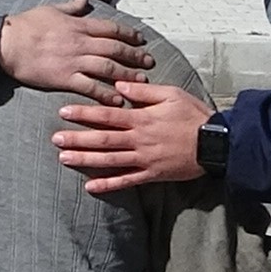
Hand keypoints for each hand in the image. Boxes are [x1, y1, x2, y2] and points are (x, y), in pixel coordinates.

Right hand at [0, 0, 150, 94]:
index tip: (141, 40)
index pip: (111, 29)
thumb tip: (84, 1)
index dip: (129, 34)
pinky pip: (90, 87)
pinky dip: (105, 94)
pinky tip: (117, 100)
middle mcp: (81, 43)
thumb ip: (71, 7)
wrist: (6, 43)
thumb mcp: (51, 10)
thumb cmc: (26, 25)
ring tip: (141, 81)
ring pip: (108, 68)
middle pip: (115, 49)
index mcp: (79, 25)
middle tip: (149, 62)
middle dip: (135, 56)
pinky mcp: (64, 78)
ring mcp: (74, 61)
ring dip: (127, 75)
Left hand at [54, 75, 212, 195]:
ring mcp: (144, 159)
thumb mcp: (171, 94)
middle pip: (102, 139)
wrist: (215, 143)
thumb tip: (120, 84)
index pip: (107, 115)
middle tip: (54, 139)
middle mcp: (139, 140)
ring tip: (64, 159)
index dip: (84, 113)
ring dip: (86, 160)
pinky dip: (109, 184)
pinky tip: (90, 187)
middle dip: (77, 139)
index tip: (64, 112)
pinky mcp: (152, 174)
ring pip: (110, 161)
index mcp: (142, 118)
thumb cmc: (194, 115)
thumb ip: (144, 92)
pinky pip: (127, 181)